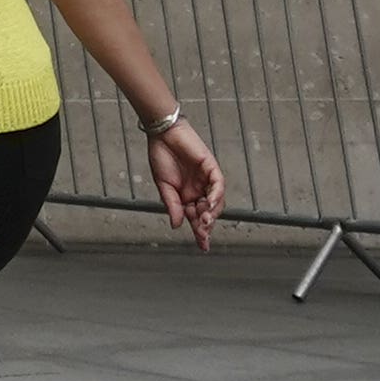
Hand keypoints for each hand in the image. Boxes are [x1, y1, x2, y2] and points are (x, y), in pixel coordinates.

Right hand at [147, 115, 226, 250]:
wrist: (162, 134)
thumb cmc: (161, 156)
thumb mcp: (164, 186)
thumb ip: (172, 205)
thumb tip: (176, 225)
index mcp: (187, 196)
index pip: (196, 217)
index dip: (200, 232)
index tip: (203, 246)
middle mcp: (199, 189)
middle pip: (208, 212)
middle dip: (206, 225)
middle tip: (203, 235)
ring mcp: (206, 179)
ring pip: (216, 202)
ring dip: (212, 213)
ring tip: (204, 221)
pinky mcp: (211, 167)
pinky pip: (218, 185)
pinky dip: (216, 195)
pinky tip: (210, 204)